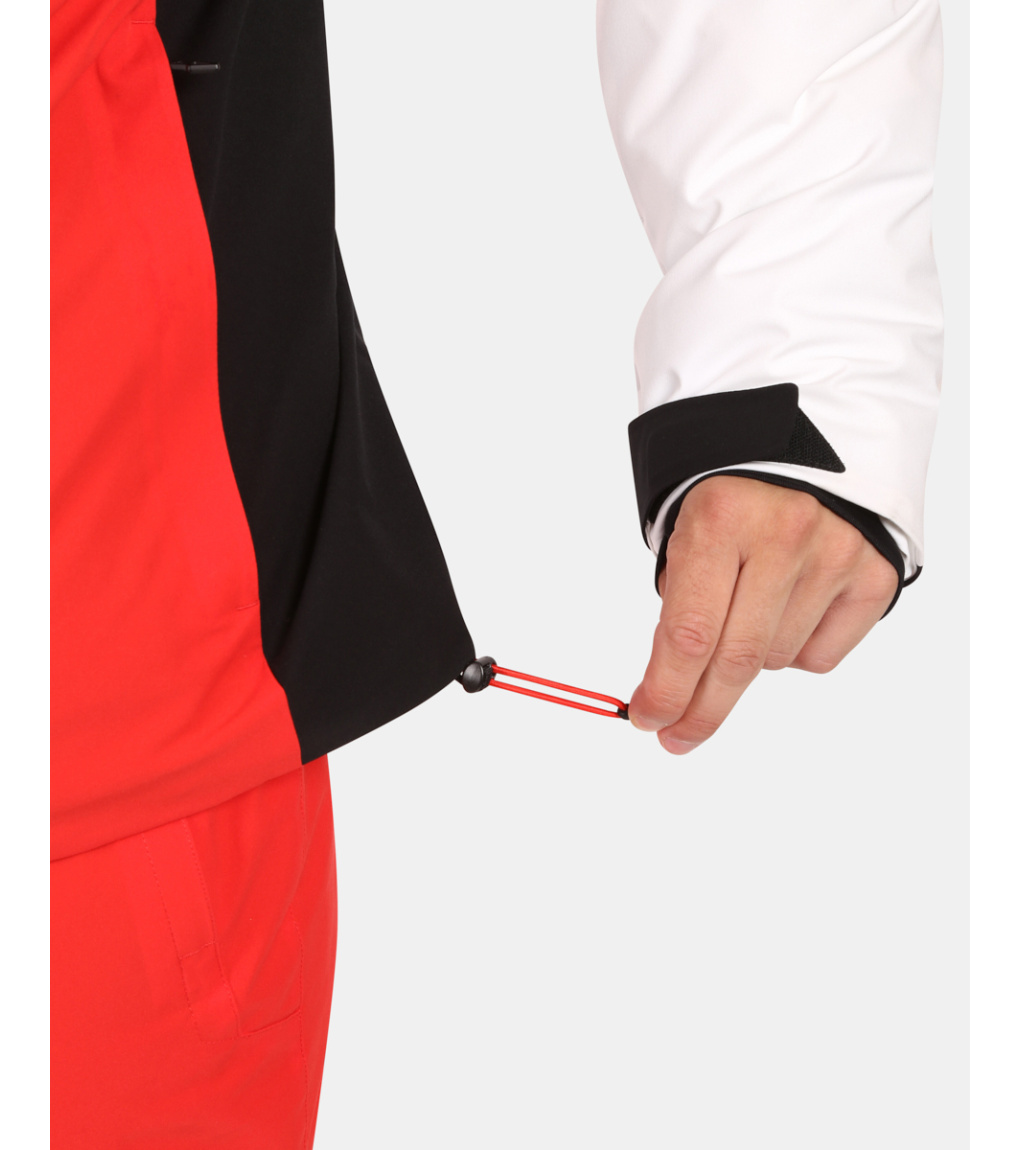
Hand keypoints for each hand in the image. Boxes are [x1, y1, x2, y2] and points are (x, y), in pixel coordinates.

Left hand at [628, 476, 899, 753]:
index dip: (665, 689)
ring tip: (746, 612)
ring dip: (748, 660)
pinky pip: (820, 657)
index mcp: (722, 517)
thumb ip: (684, 606)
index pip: (689, 632)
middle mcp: (785, 534)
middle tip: (677, 736)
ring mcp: (837, 555)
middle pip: (735, 660)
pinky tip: (787, 611)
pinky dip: (794, 651)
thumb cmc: (734, 503)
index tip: (648, 718)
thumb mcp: (690, 534)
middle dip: (699, 710)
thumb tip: (674, 689)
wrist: (808, 451)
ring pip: (775, 661)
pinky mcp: (876, 575)